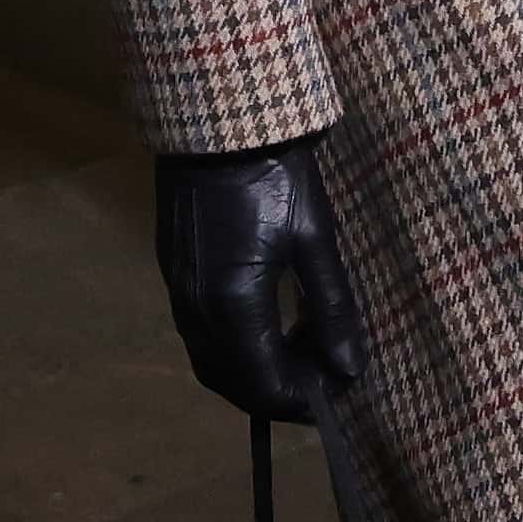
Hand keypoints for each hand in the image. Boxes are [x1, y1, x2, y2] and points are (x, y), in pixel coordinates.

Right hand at [154, 140, 365, 422]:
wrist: (217, 120)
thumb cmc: (275, 172)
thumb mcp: (314, 239)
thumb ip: (332, 309)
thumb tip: (350, 367)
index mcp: (233, 303)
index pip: (264, 384)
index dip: (303, 400)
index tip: (340, 389)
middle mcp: (196, 310)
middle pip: (233, 383)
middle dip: (279, 391)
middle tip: (324, 374)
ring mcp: (178, 292)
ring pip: (212, 362)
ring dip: (254, 371)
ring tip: (301, 350)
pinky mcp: (172, 274)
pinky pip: (200, 335)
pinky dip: (234, 348)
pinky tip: (269, 324)